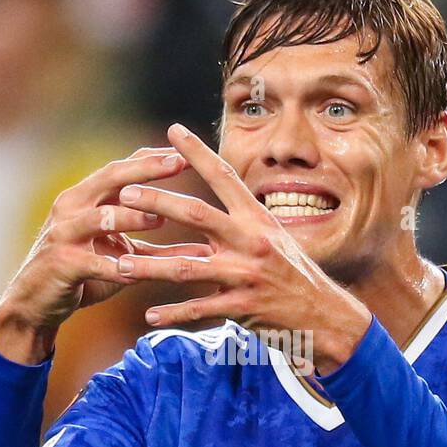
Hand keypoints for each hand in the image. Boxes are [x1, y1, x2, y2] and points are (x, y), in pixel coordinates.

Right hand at [0, 145, 211, 363]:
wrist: (36, 302)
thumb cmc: (84, 274)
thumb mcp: (122, 256)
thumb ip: (157, 248)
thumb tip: (204, 248)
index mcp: (87, 198)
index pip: (122, 169)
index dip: (153, 159)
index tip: (187, 152)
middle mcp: (73, 207)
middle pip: (111, 179)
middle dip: (146, 170)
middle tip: (178, 163)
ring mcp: (64, 234)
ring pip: (99, 217)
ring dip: (130, 216)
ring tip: (158, 218)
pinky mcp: (61, 263)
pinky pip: (92, 263)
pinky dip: (115, 268)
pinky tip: (136, 274)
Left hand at [113, 124, 370, 373]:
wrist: (326, 316)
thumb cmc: (297, 277)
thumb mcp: (274, 241)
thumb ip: (240, 227)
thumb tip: (208, 212)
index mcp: (258, 220)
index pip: (225, 177)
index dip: (198, 153)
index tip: (173, 130)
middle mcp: (252, 241)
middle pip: (197, 215)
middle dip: (158, 202)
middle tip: (125, 193)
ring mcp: (246, 275)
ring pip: (188, 267)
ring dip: (150, 267)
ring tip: (120, 266)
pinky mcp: (243, 306)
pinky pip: (200, 309)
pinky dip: (174, 313)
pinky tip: (150, 316)